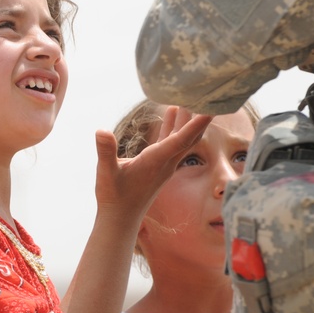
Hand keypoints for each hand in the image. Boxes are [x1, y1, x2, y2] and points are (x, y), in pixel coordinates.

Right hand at [94, 106, 210, 217]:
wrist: (121, 218)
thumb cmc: (113, 196)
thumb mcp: (106, 173)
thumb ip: (105, 152)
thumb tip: (101, 131)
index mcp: (156, 161)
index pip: (181, 139)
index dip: (196, 123)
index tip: (212, 108)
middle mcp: (165, 162)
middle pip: (190, 136)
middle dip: (200, 115)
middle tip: (211, 94)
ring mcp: (164, 164)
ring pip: (183, 137)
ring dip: (189, 118)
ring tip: (194, 96)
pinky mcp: (159, 165)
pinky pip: (172, 141)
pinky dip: (175, 126)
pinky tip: (172, 111)